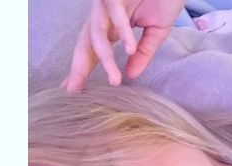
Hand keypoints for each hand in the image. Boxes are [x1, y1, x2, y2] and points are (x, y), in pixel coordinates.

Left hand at [62, 0, 184, 91]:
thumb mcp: (156, 32)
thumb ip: (143, 54)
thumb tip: (131, 76)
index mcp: (113, 25)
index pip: (93, 50)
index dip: (84, 69)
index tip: (75, 90)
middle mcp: (106, 14)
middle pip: (86, 43)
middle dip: (79, 67)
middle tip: (75, 89)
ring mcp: (109, 2)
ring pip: (97, 32)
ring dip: (105, 58)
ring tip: (115, 80)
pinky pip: (115, 12)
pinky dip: (123, 32)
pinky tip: (130, 49)